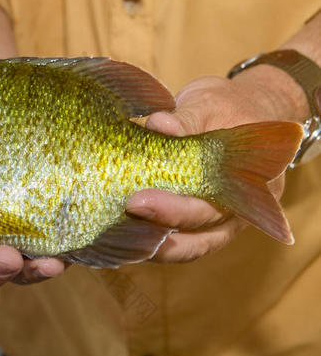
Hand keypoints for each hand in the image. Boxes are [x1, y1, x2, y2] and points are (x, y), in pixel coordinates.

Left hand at [126, 67, 308, 261]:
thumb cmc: (226, 109)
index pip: (208, 211)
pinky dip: (146, 244)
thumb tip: (160, 125)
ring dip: (147, 248)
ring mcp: (214, 226)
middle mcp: (232, 217)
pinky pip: (171, 244)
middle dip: (153, 237)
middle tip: (115, 218)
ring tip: (111, 236)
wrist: (242, 113)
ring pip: (182, 251)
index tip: (137, 201)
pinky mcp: (193, 225)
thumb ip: (187, 119)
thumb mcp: (209, 105)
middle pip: (194, 241)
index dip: (172, 212)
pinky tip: (117, 236)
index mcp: (244, 188)